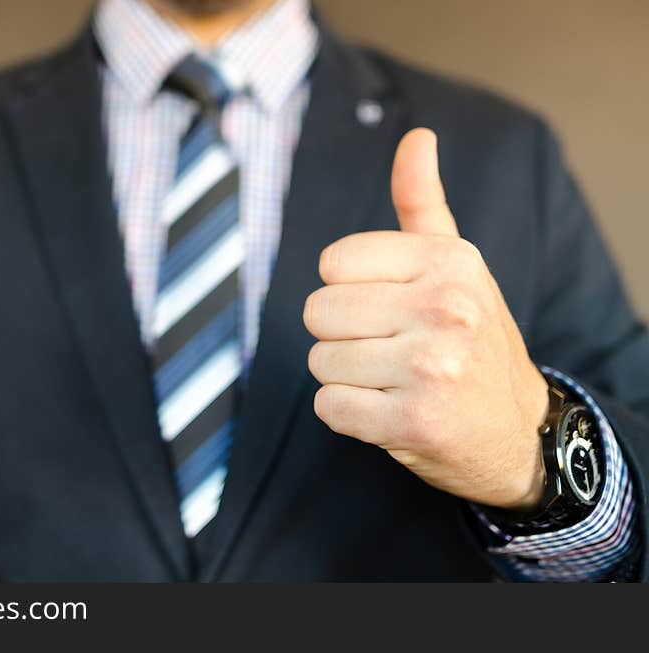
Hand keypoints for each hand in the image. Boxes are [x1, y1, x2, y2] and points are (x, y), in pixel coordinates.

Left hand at [303, 128, 548, 510]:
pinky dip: (347, 414)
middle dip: (341, 335)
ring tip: (392, 380)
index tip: (387, 307)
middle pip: (318, 311)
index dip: (347, 289)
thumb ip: (423, 203)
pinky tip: (388, 412)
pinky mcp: (413, 422)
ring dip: (344, 377)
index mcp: (450, 261)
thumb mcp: (456, 265)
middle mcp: (445, 309)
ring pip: (320, 361)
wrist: (517, 428)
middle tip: (387, 349)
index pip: (333, 263)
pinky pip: (329, 407)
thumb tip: (416, 136)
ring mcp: (431, 368)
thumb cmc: (473, 338)